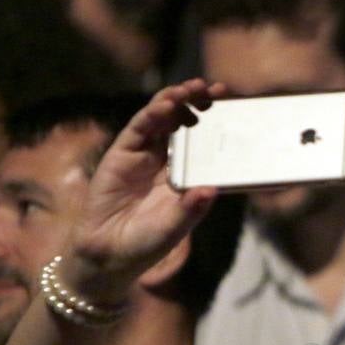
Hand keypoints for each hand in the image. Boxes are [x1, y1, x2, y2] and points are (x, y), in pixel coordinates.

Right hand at [66, 79, 222, 299]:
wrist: (108, 255)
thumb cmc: (146, 243)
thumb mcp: (174, 228)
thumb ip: (191, 210)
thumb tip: (211, 191)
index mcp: (187, 176)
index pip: (206, 143)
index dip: (218, 124)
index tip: (235, 109)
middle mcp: (169, 161)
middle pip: (186, 124)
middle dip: (200, 103)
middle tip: (217, 89)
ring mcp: (145, 156)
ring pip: (162, 120)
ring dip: (176, 101)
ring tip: (191, 89)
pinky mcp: (122, 154)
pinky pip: (139, 129)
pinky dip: (152, 114)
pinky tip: (165, 105)